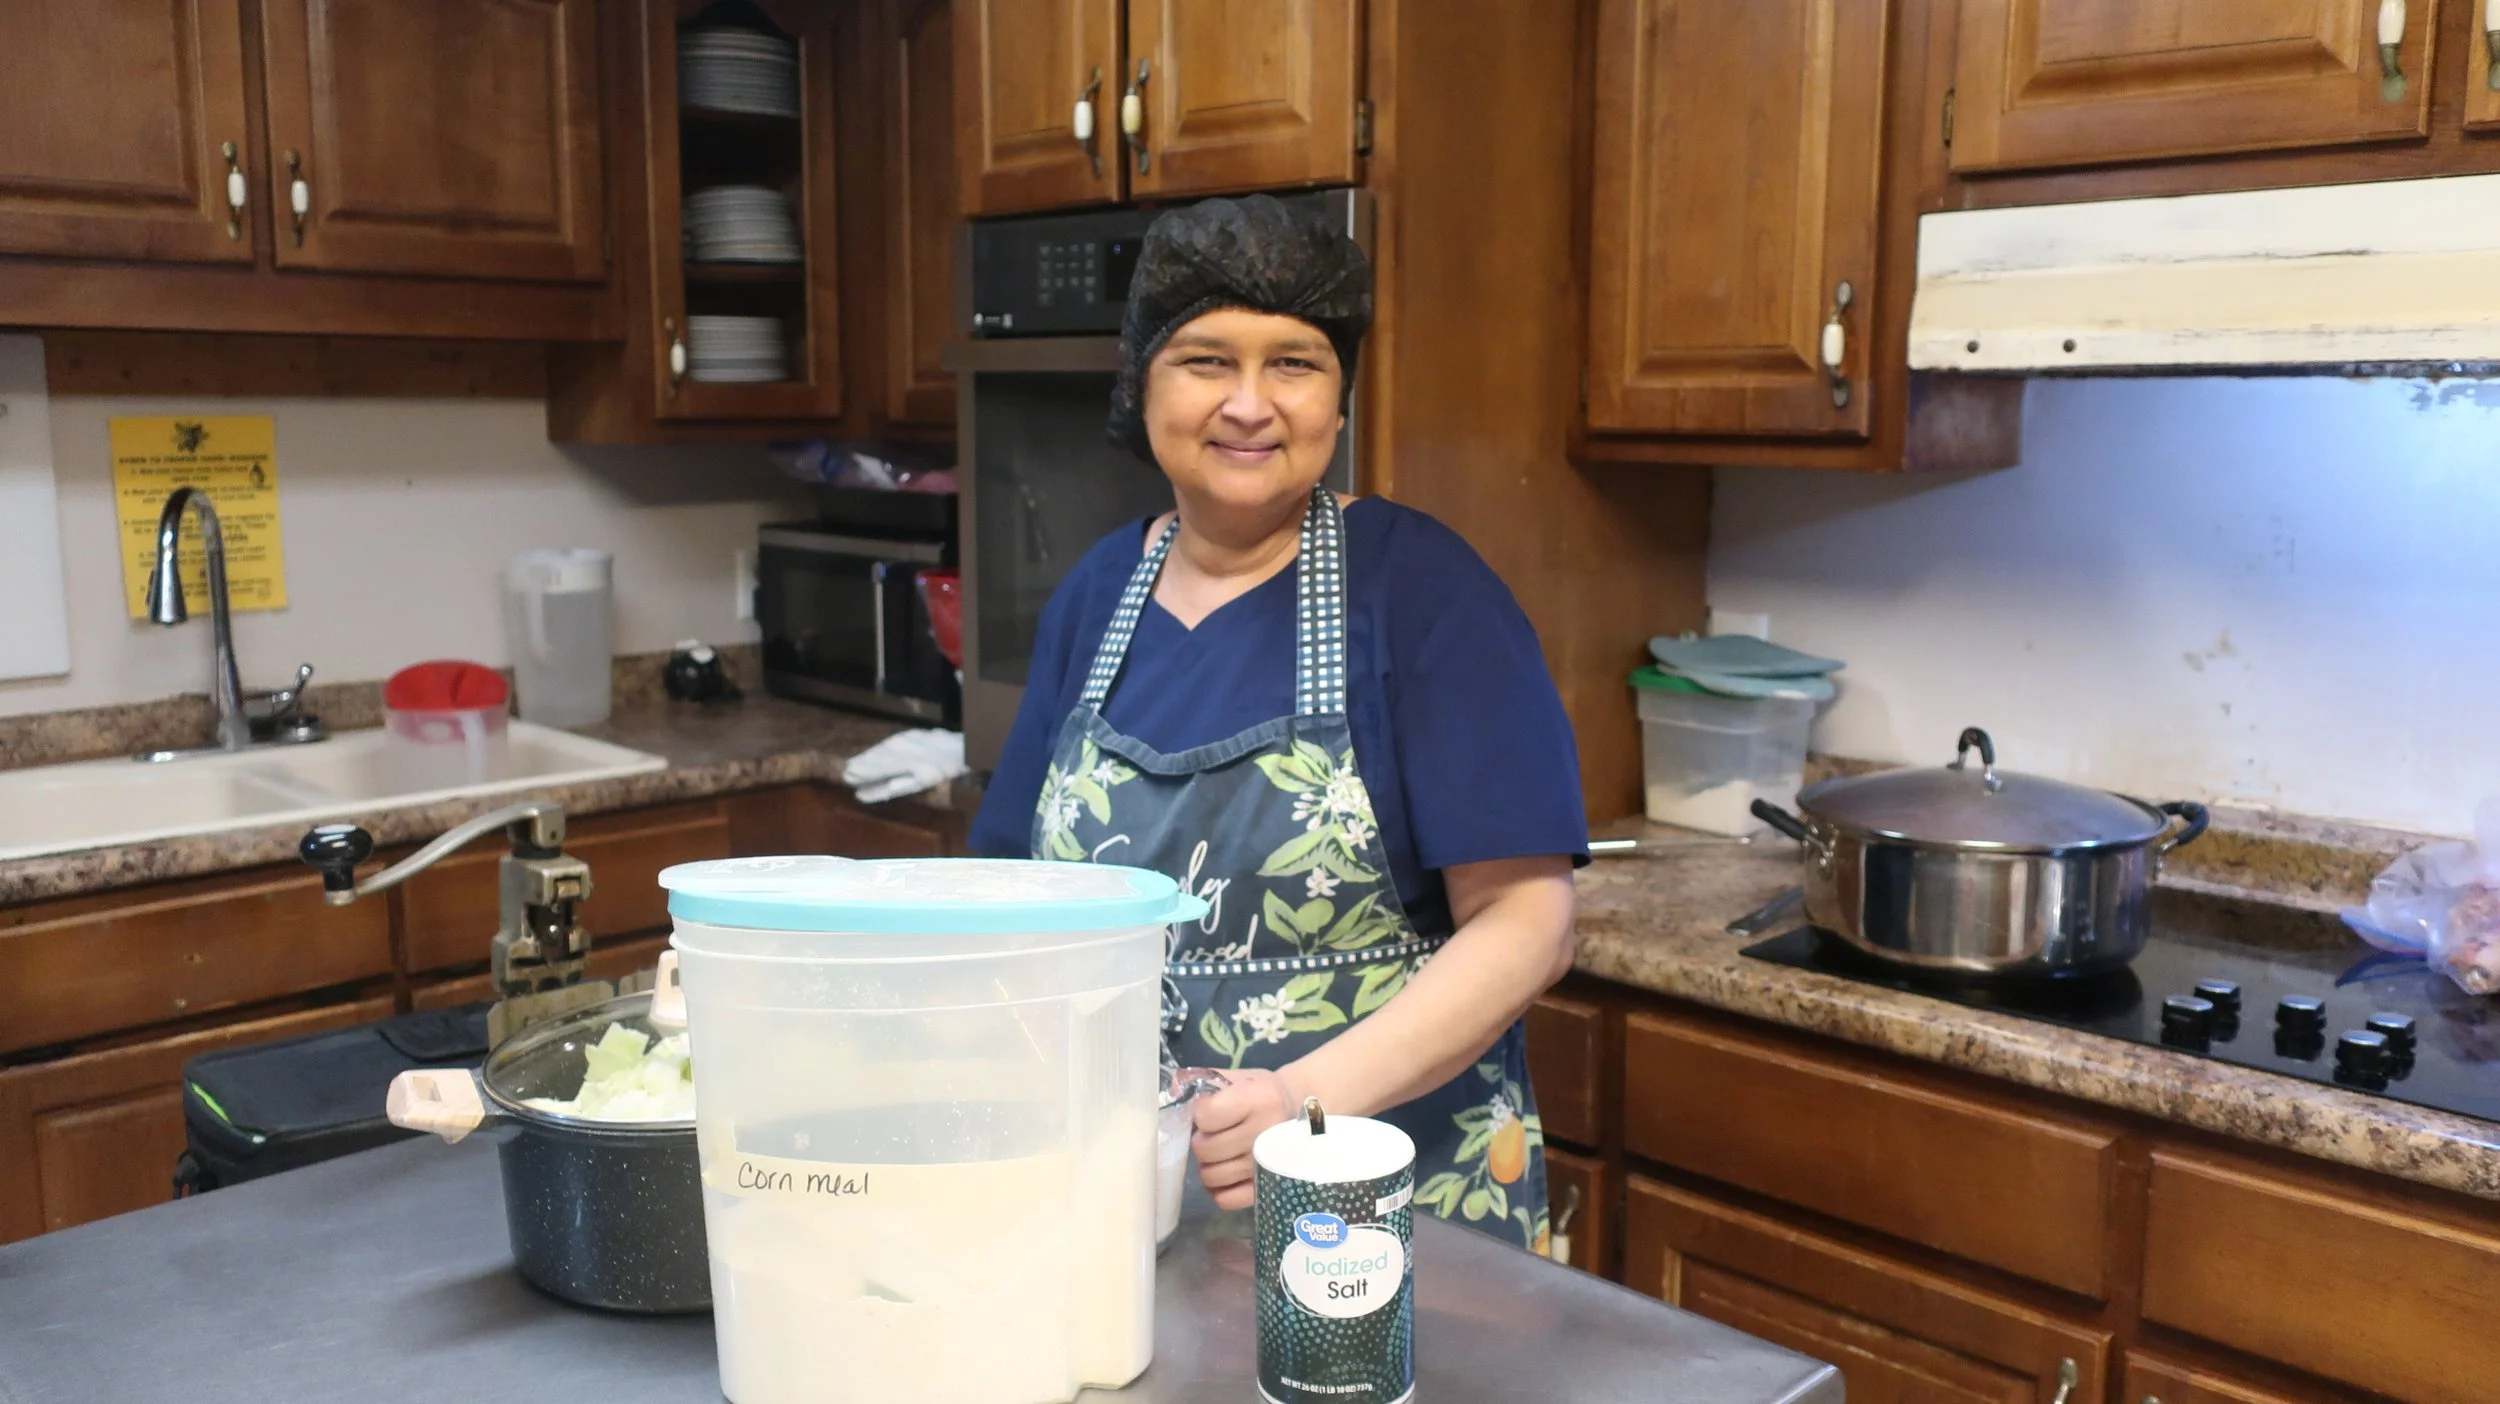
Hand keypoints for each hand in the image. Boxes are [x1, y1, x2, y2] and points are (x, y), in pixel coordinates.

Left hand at [1190, 1067, 1299, 1209]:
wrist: (1300, 1111)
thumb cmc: (1262, 1093)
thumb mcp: (1239, 1077)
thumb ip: (1204, 1081)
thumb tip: (1174, 1092)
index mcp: (1259, 1100)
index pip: (1205, 1116)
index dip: (1202, 1114)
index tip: (1213, 1112)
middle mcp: (1264, 1134)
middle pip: (1205, 1149)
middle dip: (1203, 1141)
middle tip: (1215, 1135)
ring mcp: (1266, 1166)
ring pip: (1211, 1177)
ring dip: (1209, 1165)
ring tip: (1221, 1153)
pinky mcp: (1267, 1190)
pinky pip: (1226, 1200)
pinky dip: (1219, 1190)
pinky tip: (1225, 1176)